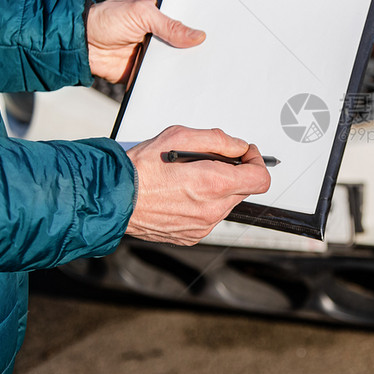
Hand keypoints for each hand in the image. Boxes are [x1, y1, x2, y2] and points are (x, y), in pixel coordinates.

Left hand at [86, 0, 204, 83]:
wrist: (81, 43)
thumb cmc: (106, 19)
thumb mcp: (141, 14)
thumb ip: (170, 26)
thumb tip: (197, 35)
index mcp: (162, 19)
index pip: (188, 26)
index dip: (201, 32)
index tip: (218, 38)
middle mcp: (161, 39)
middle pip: (185, 49)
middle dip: (196, 54)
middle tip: (213, 59)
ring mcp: (153, 58)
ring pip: (175, 66)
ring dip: (184, 71)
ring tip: (200, 75)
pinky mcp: (144, 74)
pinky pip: (160, 81)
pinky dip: (168, 84)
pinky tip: (180, 86)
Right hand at [125, 126, 271, 245]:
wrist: (113, 199)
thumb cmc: (140, 168)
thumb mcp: (179, 136)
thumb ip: (217, 140)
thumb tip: (239, 146)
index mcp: (214, 183)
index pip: (260, 178)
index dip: (257, 162)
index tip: (245, 154)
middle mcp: (212, 209)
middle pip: (244, 190)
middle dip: (234, 173)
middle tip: (212, 160)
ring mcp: (203, 226)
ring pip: (226, 204)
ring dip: (217, 189)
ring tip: (190, 178)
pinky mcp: (192, 237)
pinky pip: (209, 217)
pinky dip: (203, 204)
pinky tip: (181, 194)